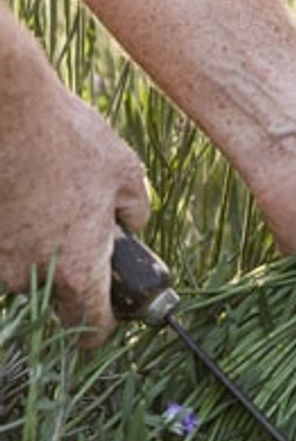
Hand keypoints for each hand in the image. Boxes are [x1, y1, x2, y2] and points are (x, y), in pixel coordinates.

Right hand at [0, 82, 149, 347]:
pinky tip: (30, 191)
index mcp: (78, 269)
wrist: (6, 111)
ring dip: (43, 246)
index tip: (112, 311)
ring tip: (55, 198)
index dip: (105, 325)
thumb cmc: (71, 141)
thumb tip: (132, 227)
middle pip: (59, 299)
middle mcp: (31, 274)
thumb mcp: (127, 173)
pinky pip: (6, 244)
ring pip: (27, 269)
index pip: (91, 329)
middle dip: (74, 276)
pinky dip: (18, 228)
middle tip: (87, 235)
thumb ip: (136, 211)